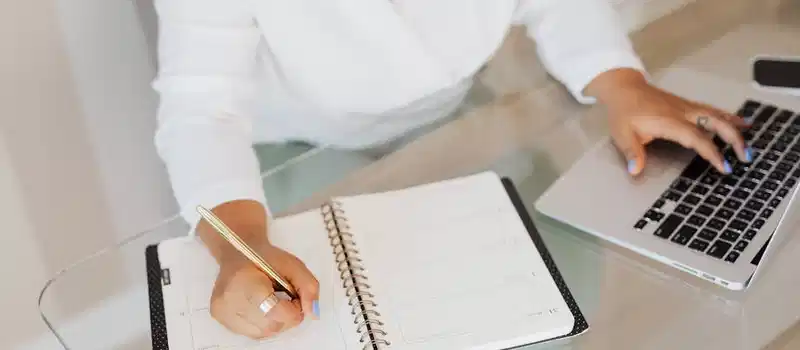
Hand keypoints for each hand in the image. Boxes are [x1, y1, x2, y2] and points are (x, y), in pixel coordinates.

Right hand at [210, 242, 319, 338]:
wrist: (237, 252)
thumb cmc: (264, 258)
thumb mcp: (293, 264)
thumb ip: (308, 287)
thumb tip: (312, 313)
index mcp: (243, 281)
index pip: (274, 312)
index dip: (293, 309)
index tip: (294, 296)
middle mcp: (228, 300)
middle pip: (270, 326)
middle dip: (287, 317)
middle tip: (286, 298)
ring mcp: (223, 313)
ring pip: (263, 333)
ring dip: (276, 321)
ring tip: (273, 301)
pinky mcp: (222, 320)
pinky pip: (253, 333)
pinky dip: (264, 323)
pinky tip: (262, 307)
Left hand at [592, 71, 750, 175]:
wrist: (623, 88)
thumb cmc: (624, 111)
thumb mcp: (622, 134)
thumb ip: (632, 152)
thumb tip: (635, 170)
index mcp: (669, 122)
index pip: (697, 138)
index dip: (712, 152)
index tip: (724, 166)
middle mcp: (682, 113)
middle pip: (715, 123)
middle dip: (733, 139)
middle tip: (746, 156)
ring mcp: (686, 107)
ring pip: (716, 115)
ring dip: (734, 126)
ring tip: (751, 135)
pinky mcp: (686, 105)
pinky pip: (711, 110)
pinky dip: (727, 116)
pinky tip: (739, 121)